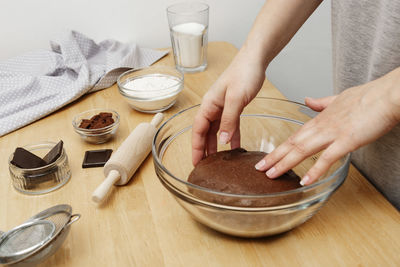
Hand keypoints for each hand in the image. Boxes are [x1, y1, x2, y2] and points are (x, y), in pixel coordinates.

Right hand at [192, 48, 265, 164]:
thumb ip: (229, 120)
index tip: (196, 162)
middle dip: (204, 150)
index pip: (198, 130)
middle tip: (205, 167)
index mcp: (209, 105)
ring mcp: (222, 107)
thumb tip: (222, 141)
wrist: (255, 60)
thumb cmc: (243, 73)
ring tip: (217, 162)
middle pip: (205, 133)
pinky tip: (235, 148)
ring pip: (216, 131)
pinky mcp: (233, 107)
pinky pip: (229, 126)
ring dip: (216, 146)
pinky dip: (231, 137)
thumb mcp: (236, 98)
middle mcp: (213, 107)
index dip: (196, 147)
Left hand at [254, 71, 399, 184]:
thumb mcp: (339, 98)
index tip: (267, 157)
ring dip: (285, 163)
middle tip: (259, 169)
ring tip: (271, 175)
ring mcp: (332, 133)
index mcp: (320, 119)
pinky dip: (314, 170)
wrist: (387, 95)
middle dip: (274, 157)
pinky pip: (327, 158)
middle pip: (292, 144)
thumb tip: (307, 100)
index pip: (294, 136)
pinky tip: (304, 181)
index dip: (280, 148)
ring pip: (302, 150)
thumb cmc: (368, 97)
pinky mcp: (346, 140)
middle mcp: (321, 127)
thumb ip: (321, 102)